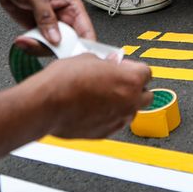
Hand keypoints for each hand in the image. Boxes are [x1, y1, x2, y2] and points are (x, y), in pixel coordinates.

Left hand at [0, 0, 94, 49]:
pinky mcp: (40, 31)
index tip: (75, 53)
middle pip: (70, 43)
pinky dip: (31, 46)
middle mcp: (64, 17)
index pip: (86, 29)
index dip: (85, 44)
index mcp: (71, 5)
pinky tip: (23, 40)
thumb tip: (56, 37)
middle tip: (42, 44)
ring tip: (27, 40)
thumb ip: (46, 16)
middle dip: (56, 48)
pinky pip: (40, 46)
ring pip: (54, 47)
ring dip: (39, 47)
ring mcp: (52, 26)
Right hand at [33, 55, 152, 138]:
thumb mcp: (88, 59)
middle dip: (135, 88)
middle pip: (146, 95)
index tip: (124, 67)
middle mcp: (129, 101)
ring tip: (102, 95)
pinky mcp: (106, 133)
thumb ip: (107, 62)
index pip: (147, 73)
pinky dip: (109, 115)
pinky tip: (93, 107)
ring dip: (122, 103)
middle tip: (119, 81)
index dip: (133, 68)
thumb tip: (111, 62)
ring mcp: (119, 119)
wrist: (46, 105)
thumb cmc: (64, 81)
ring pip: (131, 110)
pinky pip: (115, 122)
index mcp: (130, 79)